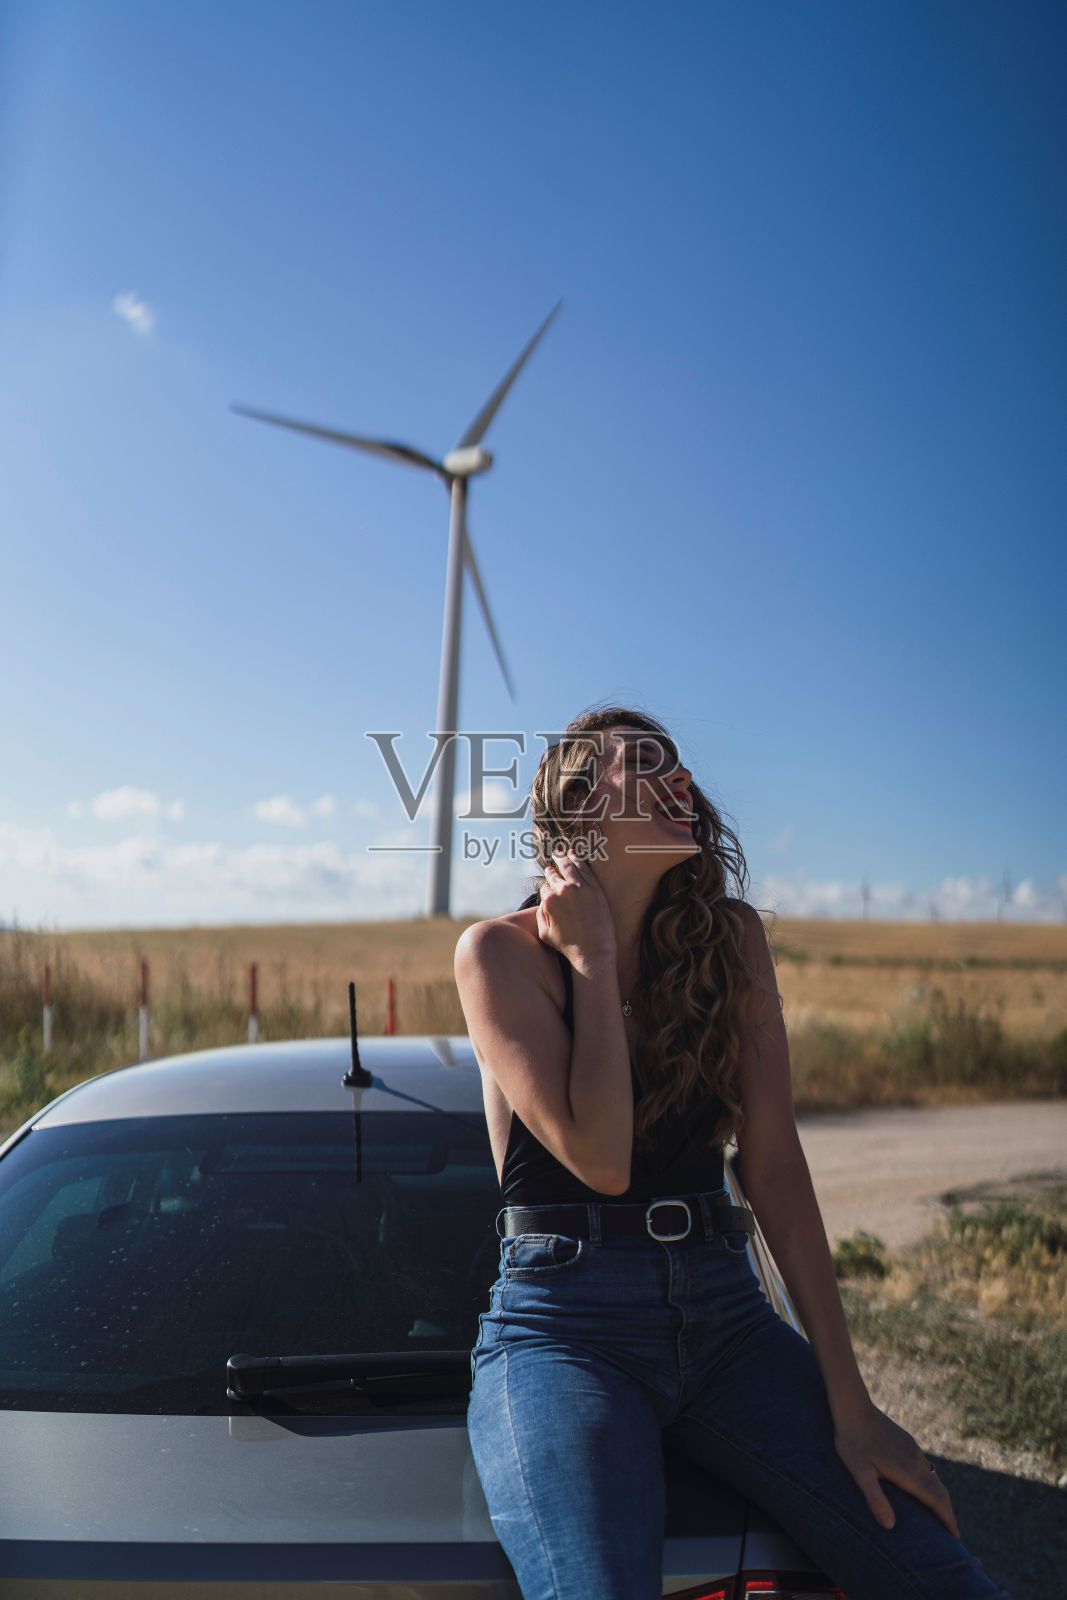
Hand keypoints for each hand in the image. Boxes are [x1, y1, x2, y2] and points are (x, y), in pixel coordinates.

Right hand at [536, 849, 616, 972]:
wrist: (593, 950)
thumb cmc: (568, 946)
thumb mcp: (544, 933)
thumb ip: (540, 914)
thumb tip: (542, 902)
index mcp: (549, 901)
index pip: (545, 888)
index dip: (547, 888)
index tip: (549, 887)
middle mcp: (563, 890)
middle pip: (555, 875)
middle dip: (552, 869)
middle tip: (551, 864)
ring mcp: (580, 887)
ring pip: (569, 866)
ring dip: (563, 858)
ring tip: (561, 852)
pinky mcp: (595, 888)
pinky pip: (584, 868)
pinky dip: (578, 860)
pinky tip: (574, 855)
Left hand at [832, 1398, 959, 1538]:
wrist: (853, 1406)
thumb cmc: (852, 1441)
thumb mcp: (859, 1472)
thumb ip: (875, 1499)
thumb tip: (890, 1526)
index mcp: (908, 1471)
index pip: (936, 1500)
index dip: (947, 1519)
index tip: (955, 1536)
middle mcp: (916, 1461)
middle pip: (940, 1491)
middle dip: (947, 1512)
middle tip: (951, 1533)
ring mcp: (913, 1450)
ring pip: (934, 1478)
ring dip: (940, 1497)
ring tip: (939, 1515)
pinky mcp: (908, 1442)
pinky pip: (926, 1468)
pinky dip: (931, 1484)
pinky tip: (922, 1488)